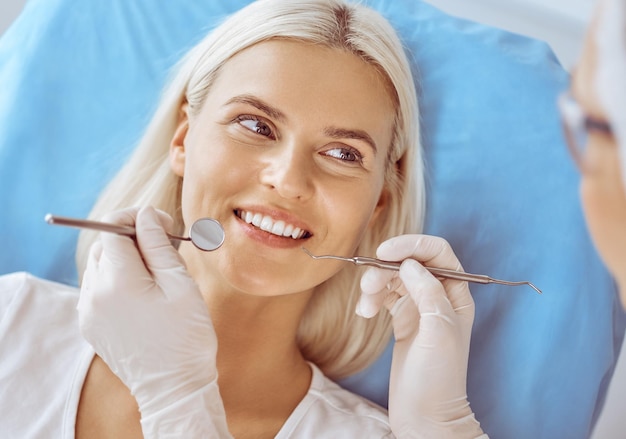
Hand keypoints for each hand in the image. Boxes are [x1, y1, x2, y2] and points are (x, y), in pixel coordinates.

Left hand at [78, 206, 231, 437]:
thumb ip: (158, 244)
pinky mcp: (90, 325)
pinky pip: (96, 288)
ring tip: (155, 272)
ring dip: (123, 258)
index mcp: (118, 281)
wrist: (174, 387)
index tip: (160, 221)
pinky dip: (115, 279)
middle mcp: (94, 294)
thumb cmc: (186, 336)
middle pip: (105, 245)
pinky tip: (140, 291)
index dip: (135, 217)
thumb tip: (147, 214)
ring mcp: (88, 312)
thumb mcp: (180, 283)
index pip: (112, 228)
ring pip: (99, 265)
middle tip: (163, 245)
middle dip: (131, 236)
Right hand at [357, 235, 485, 438]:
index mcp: (456, 294)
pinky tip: (365, 312)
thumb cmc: (439, 377)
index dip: (412, 245)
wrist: (425, 416)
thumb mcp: (439, 330)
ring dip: (375, 284)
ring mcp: (419, 308)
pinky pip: (385, 296)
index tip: (384, 251)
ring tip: (366, 306)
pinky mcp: (402, 320)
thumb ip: (428, 291)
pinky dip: (372, 298)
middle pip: (410, 262)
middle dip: (386, 268)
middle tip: (368, 284)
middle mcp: (438, 296)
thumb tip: (409, 264)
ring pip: (394, 278)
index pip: (438, 253)